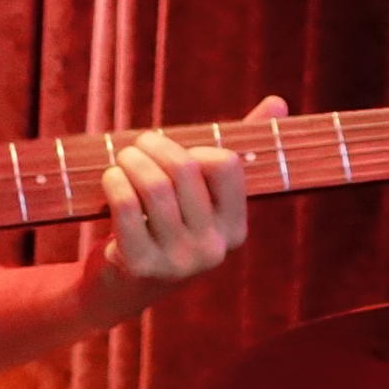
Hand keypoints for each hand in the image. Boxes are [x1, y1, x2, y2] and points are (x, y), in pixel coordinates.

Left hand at [94, 95, 287, 288]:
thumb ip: (238, 150)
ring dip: (130, 161)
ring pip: (153, 185)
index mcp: (235, 229)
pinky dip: (114, 182)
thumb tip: (278, 102)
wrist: (122, 287)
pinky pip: (126, 206)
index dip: (196, 150)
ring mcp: (178, 261)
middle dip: (153, 146)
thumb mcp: (201, 197)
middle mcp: (213, 248)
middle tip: (136, 145)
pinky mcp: (140, 266)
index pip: (226, 165)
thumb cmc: (166, 227)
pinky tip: (110, 179)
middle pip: (184, 169)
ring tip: (122, 159)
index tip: (176, 151)